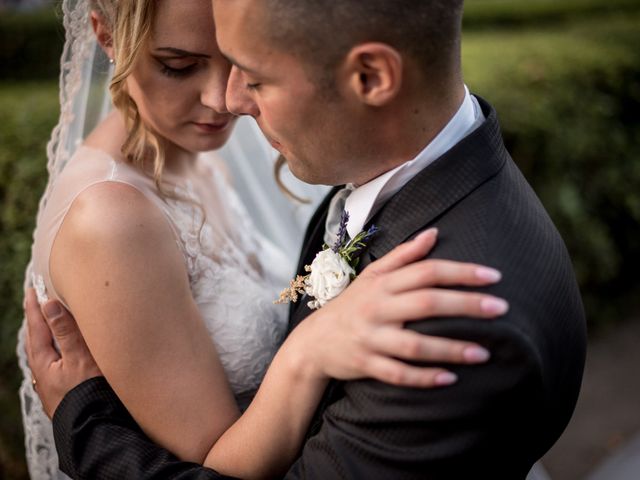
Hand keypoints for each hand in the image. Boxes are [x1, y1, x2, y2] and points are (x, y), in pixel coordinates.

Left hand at [25, 288, 102, 417]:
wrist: (95, 429)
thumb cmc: (89, 393)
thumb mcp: (79, 358)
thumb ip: (65, 332)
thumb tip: (49, 305)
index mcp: (44, 362)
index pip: (37, 327)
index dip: (35, 307)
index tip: (33, 289)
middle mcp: (45, 373)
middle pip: (37, 340)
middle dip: (38, 320)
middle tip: (37, 302)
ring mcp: (53, 384)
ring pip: (46, 353)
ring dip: (48, 336)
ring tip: (50, 325)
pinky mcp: (64, 392)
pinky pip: (56, 363)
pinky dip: (58, 350)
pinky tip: (65, 354)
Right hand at [289, 228, 507, 387]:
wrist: (314, 341)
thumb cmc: (352, 304)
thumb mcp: (372, 276)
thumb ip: (403, 255)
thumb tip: (433, 233)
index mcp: (382, 284)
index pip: (426, 272)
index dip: (461, 272)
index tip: (493, 276)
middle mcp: (378, 309)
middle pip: (426, 303)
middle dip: (466, 305)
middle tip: (501, 308)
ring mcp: (372, 338)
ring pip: (415, 344)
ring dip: (451, 349)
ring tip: (484, 352)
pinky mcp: (367, 364)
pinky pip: (398, 374)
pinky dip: (423, 377)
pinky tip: (450, 378)